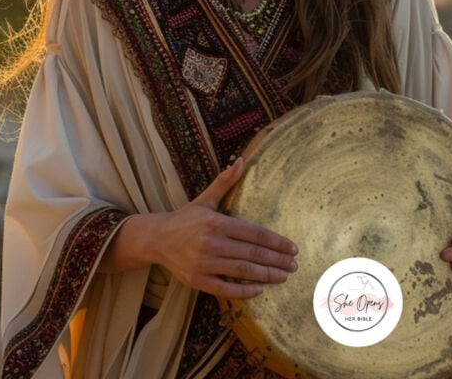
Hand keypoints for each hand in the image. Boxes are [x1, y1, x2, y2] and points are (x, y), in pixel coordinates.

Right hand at [152, 158, 297, 299]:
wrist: (157, 238)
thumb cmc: (187, 218)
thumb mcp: (206, 198)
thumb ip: (225, 181)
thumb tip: (241, 160)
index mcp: (217, 222)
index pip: (254, 233)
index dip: (276, 242)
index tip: (293, 248)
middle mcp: (211, 243)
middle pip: (252, 254)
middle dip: (276, 261)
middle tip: (294, 265)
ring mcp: (203, 263)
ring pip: (242, 271)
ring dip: (266, 275)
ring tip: (283, 276)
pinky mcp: (196, 280)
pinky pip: (224, 288)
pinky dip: (243, 291)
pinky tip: (259, 290)